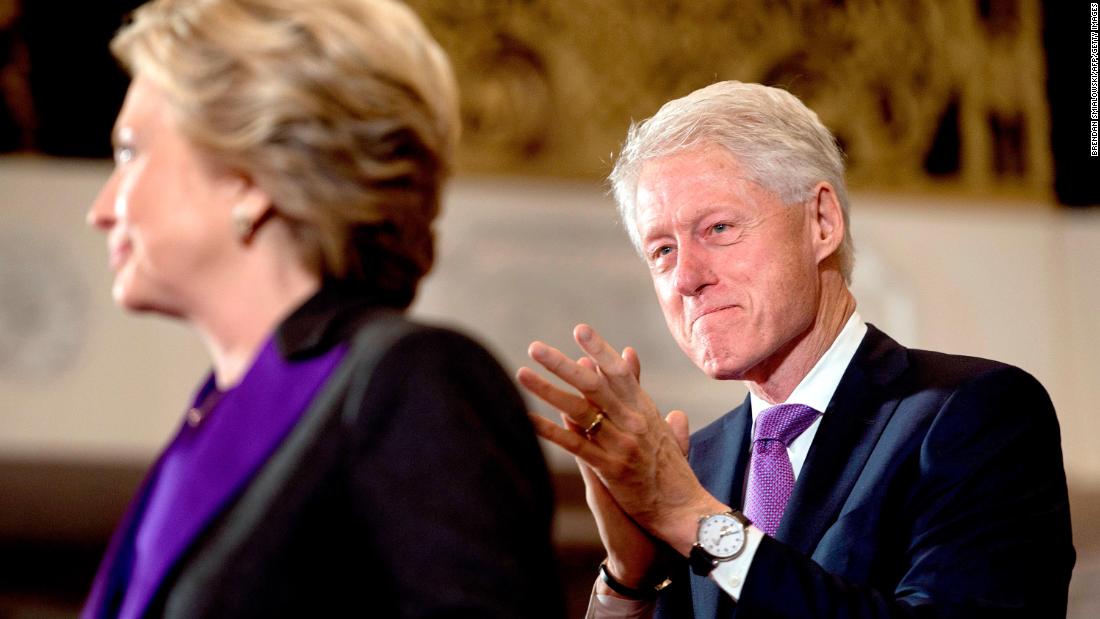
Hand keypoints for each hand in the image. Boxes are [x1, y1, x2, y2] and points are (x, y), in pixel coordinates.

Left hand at [518, 324, 728, 554]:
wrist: (683, 509)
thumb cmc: (675, 474)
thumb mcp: (669, 435)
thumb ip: (658, 410)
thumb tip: (663, 397)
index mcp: (645, 410)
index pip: (620, 372)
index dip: (600, 349)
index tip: (580, 329)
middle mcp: (633, 421)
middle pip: (594, 384)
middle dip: (562, 364)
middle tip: (536, 348)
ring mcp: (622, 443)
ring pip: (579, 409)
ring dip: (548, 390)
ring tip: (522, 374)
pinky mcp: (611, 468)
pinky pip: (575, 445)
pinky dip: (550, 430)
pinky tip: (528, 419)